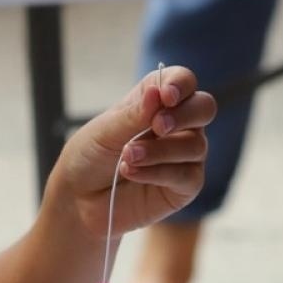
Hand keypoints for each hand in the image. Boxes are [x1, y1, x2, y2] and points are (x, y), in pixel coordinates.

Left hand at [47, 65, 217, 235]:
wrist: (78, 200)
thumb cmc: (89, 158)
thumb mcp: (105, 131)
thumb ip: (134, 114)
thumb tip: (158, 92)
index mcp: (157, 102)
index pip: (182, 81)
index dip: (180, 84)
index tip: (165, 96)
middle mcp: (177, 125)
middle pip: (204, 107)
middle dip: (184, 115)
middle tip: (157, 126)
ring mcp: (184, 156)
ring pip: (195, 145)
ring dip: (160, 151)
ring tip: (127, 157)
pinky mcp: (185, 187)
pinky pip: (186, 176)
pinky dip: (158, 173)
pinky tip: (132, 173)